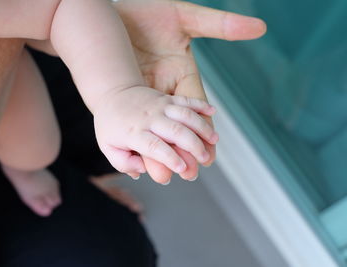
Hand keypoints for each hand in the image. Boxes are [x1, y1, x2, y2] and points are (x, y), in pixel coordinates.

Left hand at [93, 86, 215, 175]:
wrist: (111, 91)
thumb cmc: (110, 124)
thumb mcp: (108, 147)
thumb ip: (123, 163)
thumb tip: (141, 171)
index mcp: (134, 133)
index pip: (154, 147)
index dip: (170, 158)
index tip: (182, 169)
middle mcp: (149, 118)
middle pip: (175, 131)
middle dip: (193, 145)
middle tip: (204, 159)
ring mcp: (159, 106)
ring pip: (184, 114)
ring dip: (201, 126)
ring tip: (214, 139)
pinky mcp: (166, 98)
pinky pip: (185, 99)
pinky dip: (200, 104)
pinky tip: (213, 111)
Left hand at [115, 0, 265, 183]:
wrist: (114, 12)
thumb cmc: (149, 9)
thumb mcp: (185, 18)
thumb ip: (220, 25)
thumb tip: (260, 28)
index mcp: (183, 75)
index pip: (198, 109)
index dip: (204, 132)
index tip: (209, 155)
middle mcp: (166, 89)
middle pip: (178, 124)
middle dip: (183, 148)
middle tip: (187, 172)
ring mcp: (146, 94)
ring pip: (157, 128)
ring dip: (160, 150)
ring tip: (162, 173)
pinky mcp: (128, 94)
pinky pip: (135, 120)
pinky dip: (138, 137)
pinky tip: (138, 157)